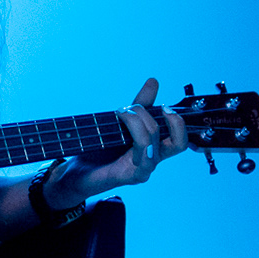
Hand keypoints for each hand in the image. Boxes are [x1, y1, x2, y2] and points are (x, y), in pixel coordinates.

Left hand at [50, 78, 188, 206]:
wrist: (78, 171)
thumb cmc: (100, 148)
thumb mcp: (122, 121)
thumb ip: (141, 104)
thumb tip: (153, 81)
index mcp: (155, 147)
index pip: (180, 138)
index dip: (179, 122)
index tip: (164, 106)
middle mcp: (154, 159)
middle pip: (172, 138)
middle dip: (151, 115)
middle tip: (129, 109)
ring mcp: (145, 169)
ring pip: (152, 140)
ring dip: (137, 121)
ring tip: (121, 114)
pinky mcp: (133, 176)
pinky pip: (144, 156)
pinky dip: (135, 134)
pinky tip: (121, 126)